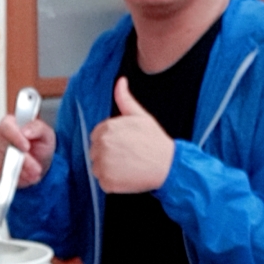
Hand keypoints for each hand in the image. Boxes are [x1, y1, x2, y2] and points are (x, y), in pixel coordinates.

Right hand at [0, 113, 55, 186]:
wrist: (38, 162)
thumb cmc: (39, 145)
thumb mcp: (46, 133)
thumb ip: (37, 128)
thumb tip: (25, 130)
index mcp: (10, 123)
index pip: (6, 127)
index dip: (15, 137)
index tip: (26, 147)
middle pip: (4, 148)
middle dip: (23, 161)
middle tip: (36, 168)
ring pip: (2, 163)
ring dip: (20, 172)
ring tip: (34, 174)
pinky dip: (14, 178)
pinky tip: (25, 177)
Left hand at [89, 78, 174, 193]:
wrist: (168, 165)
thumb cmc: (155, 140)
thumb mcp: (140, 115)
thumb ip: (125, 99)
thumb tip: (120, 80)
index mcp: (106, 128)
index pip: (97, 136)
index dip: (111, 141)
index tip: (125, 145)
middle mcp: (102, 145)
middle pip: (95, 152)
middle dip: (108, 154)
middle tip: (129, 156)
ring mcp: (103, 164)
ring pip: (97, 167)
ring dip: (109, 169)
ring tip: (128, 166)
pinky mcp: (107, 182)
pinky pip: (103, 182)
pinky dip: (113, 182)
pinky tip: (128, 176)